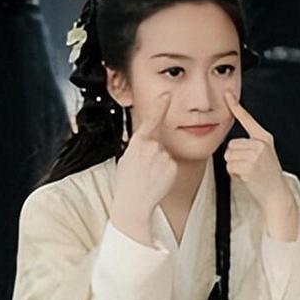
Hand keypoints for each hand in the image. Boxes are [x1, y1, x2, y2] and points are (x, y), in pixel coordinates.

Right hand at [110, 93, 176, 244]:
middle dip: (152, 153)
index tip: (167, 95)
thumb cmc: (127, 182)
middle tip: (142, 169)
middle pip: (157, 142)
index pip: (151, 120)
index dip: (160, 106)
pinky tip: (157, 180)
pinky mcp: (172, 166)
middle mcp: (151, 147)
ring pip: (164, 154)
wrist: (133, 204)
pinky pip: (170, 164)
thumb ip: (139, 146)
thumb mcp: (127, 158)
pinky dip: (165, 171)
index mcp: (137, 143)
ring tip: (148, 176)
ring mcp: (163, 157)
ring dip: (158, 163)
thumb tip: (148, 139)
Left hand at [224, 92, 297, 240]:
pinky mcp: (249, 166)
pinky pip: (230, 167)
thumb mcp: (264, 156)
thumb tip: (231, 146)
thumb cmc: (267, 177)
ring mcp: (255, 155)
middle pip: (231, 145)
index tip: (227, 94)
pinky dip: (234, 174)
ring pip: (229, 156)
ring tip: (249, 173)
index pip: (247, 119)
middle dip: (235, 158)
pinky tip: (247, 178)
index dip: (236, 105)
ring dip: (234, 167)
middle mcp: (261, 144)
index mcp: (264, 138)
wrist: (277, 195)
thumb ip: (250, 146)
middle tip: (249, 168)